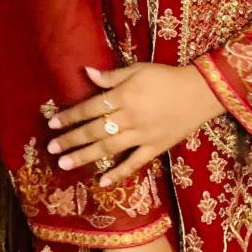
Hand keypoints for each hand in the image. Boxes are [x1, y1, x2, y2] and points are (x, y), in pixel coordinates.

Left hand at [47, 62, 221, 185]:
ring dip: (85, 156)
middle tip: (51, 148)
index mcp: (124, 96)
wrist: (200, 93)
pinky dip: (119, 173)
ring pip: (108, 148)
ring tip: (64, 163)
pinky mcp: (155, 148)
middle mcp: (130, 117)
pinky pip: (134, 163)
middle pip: (94, 130)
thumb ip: (111, 76)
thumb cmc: (166, 77)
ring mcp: (143, 135)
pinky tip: (102, 181)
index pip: (90, 108)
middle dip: (71, 139)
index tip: (52, 124)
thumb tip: (86, 72)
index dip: (70, 116)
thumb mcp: (138, 69)